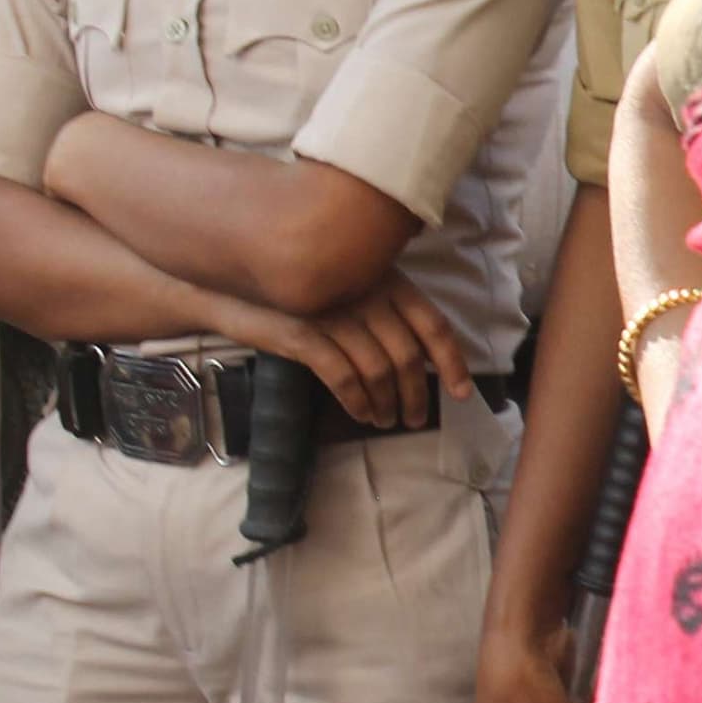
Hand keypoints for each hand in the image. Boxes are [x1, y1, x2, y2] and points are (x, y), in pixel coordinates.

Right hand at [222, 270, 474, 429]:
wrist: (239, 284)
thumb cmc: (305, 291)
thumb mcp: (353, 289)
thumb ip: (386, 311)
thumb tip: (422, 358)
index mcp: (389, 281)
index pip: (434, 325)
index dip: (452, 362)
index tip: (462, 393)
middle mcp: (367, 294)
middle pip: (407, 356)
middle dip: (417, 394)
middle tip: (416, 419)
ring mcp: (336, 313)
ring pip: (377, 371)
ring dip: (387, 404)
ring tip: (387, 421)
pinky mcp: (304, 334)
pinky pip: (342, 377)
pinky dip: (358, 402)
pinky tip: (362, 414)